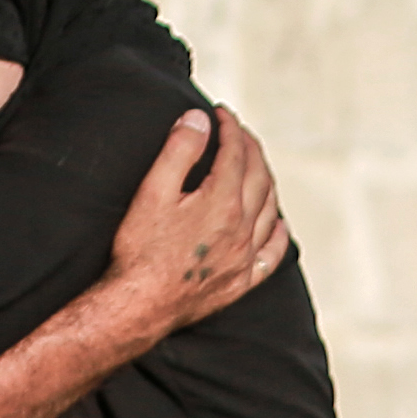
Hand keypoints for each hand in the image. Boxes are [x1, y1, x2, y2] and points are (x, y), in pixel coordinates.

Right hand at [109, 106, 292, 326]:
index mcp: (222, 202)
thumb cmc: (140, 249)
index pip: (236, 154)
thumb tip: (200, 119)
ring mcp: (244, 258)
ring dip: (266, 182)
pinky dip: (277, 233)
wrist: (139, 305)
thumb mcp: (153, 191)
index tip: (220, 112)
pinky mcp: (241, 282)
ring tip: (256, 166)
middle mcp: (242, 229)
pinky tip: (278, 224)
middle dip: (250, 148)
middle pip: (259, 178)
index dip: (230, 128)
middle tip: (239, 132)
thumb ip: (179, 151)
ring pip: (270, 211)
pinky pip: (271, 254)